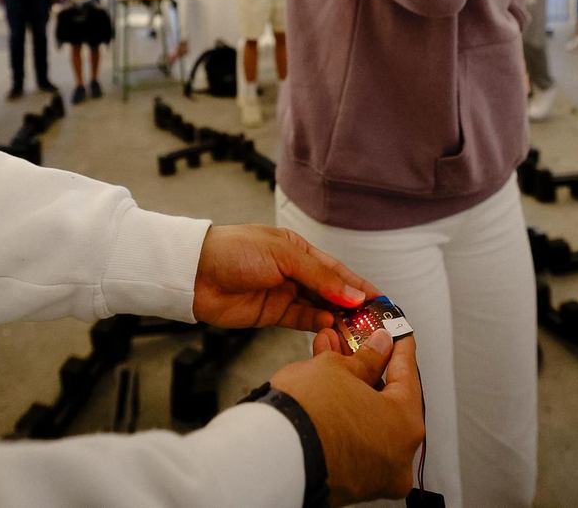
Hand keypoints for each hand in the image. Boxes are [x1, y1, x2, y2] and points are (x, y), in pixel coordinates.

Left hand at [193, 225, 375, 331]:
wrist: (195, 273)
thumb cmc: (235, 251)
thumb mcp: (283, 256)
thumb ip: (320, 276)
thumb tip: (353, 294)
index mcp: (298, 250)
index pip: (337, 269)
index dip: (359, 284)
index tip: (382, 299)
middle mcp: (294, 272)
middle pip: (331, 291)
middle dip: (353, 305)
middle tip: (375, 320)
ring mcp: (283, 293)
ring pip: (319, 308)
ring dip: (338, 317)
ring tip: (358, 328)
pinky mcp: (272, 314)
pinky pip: (302, 320)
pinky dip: (318, 324)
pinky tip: (331, 326)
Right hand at [270, 329, 424, 505]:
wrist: (269, 455)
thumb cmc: (306, 416)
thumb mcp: (338, 368)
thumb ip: (366, 357)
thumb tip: (378, 348)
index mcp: (405, 426)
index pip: (408, 373)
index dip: (397, 345)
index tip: (394, 333)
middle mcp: (397, 456)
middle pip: (388, 399)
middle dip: (367, 366)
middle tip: (357, 344)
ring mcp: (374, 474)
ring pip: (369, 419)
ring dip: (352, 387)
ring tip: (331, 358)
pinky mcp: (350, 481)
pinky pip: (355, 438)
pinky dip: (345, 414)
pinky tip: (328, 389)